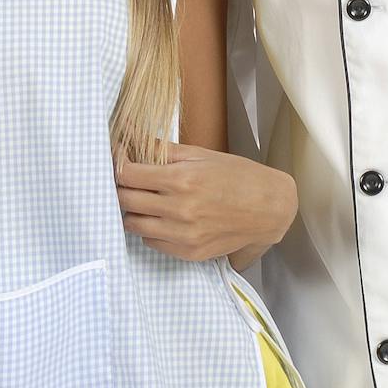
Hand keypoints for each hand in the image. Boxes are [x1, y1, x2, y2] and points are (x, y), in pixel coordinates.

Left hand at [116, 142, 296, 263]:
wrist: (270, 209)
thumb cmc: (238, 175)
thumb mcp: (200, 154)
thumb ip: (161, 148)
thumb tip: (128, 134)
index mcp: (182, 179)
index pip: (127, 174)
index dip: (117, 164)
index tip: (117, 158)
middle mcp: (180, 210)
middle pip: (125, 200)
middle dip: (120, 187)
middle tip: (125, 179)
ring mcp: (184, 235)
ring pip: (133, 225)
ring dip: (132, 210)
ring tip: (142, 198)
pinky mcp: (189, 253)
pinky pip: (152, 242)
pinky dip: (149, 229)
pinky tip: (160, 216)